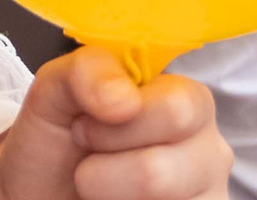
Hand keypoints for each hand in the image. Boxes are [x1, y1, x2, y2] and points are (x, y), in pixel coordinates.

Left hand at [0, 47, 230, 199]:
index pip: (178, 108)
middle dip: (103, 167)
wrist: (46, 192)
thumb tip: (124, 100)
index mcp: (186, 99)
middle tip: (87, 158)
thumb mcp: (57, 89)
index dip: (118, 123)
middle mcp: (210, 149)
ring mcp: (208, 196)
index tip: (83, 127)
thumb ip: (87, 70)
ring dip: (106, 195)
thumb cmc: (59, 140)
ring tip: (100, 185)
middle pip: (158, 171)